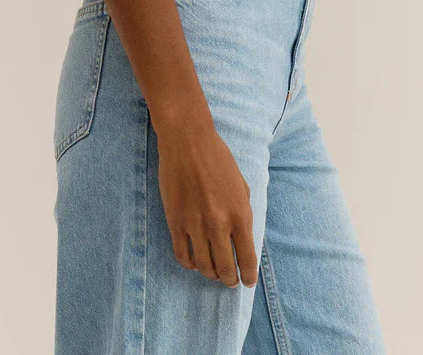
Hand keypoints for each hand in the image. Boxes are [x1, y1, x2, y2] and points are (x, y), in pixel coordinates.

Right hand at [156, 118, 257, 288]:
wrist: (188, 140)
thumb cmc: (218, 158)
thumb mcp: (241, 185)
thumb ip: (243, 213)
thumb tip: (242, 239)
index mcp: (240, 214)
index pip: (247, 259)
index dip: (247, 276)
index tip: (246, 282)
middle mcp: (219, 223)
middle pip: (225, 268)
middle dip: (229, 279)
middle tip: (229, 280)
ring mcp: (195, 224)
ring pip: (203, 266)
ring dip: (210, 274)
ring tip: (213, 272)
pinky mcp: (175, 221)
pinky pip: (182, 255)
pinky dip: (190, 264)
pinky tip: (194, 261)